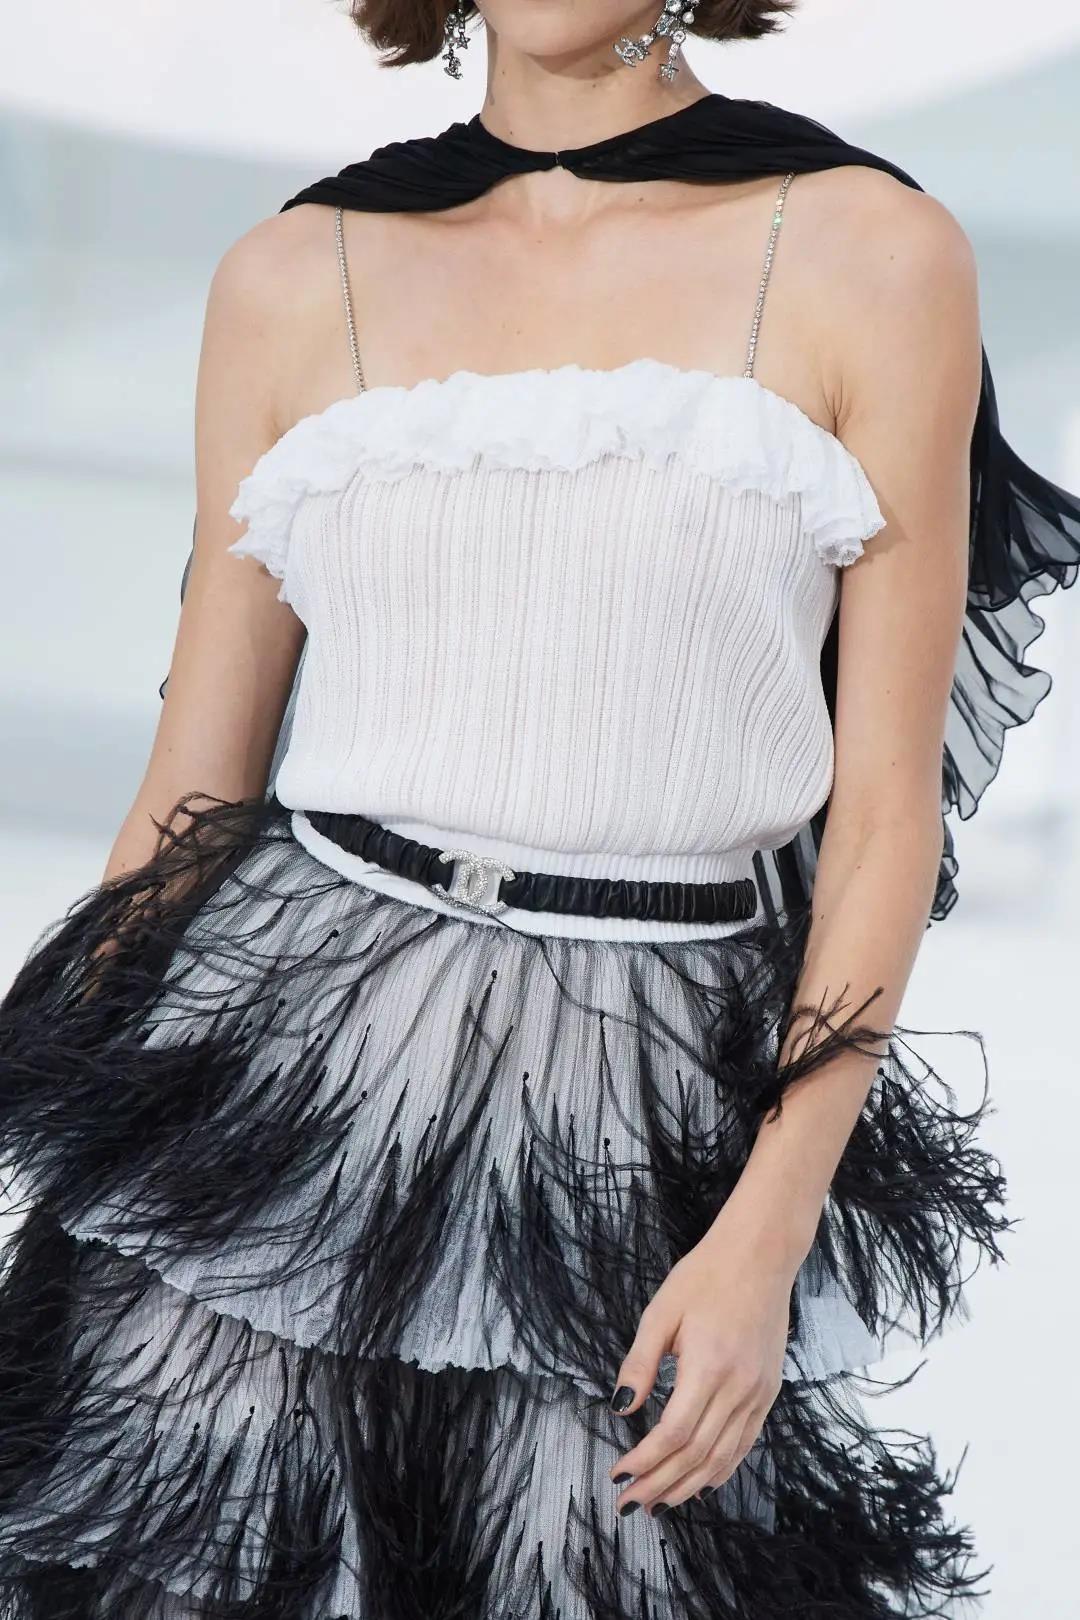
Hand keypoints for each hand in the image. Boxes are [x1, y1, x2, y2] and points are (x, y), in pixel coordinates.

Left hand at [607, 1213, 799, 1516]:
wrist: (760, 1256)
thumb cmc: (705, 1276)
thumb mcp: (661, 1311)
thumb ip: (640, 1362)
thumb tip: (621, 1407)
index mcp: (708, 1366)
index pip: (673, 1433)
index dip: (644, 1461)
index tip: (618, 1474)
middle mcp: (738, 1387)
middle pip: (696, 1454)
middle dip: (659, 1483)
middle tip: (629, 1502)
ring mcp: (758, 1393)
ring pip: (722, 1457)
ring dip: (688, 1486)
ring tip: (658, 1502)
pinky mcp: (768, 1392)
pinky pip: (745, 1443)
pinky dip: (722, 1469)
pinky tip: (702, 1482)